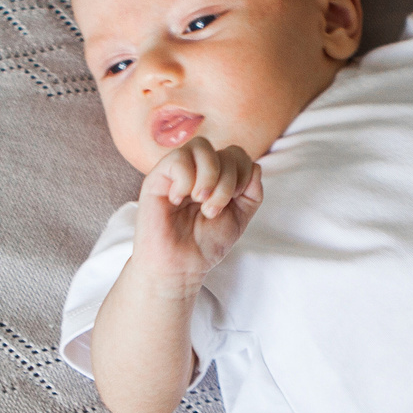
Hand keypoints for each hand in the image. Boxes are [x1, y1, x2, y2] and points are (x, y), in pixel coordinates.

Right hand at [133, 136, 261, 289]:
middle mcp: (198, 169)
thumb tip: (255, 167)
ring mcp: (177, 171)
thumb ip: (252, 192)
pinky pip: (178, 159)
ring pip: (202, 146)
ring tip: (201, 203)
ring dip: (209, 177)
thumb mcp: (240, 217)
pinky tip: (178, 200)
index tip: (234, 200)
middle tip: (213, 209)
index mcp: (217, 176)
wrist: (181, 266)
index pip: (237, 154)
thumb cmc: (205, 243)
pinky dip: (185, 180)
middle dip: (228, 182)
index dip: (243, 174)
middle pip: (225, 151)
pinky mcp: (157, 178)